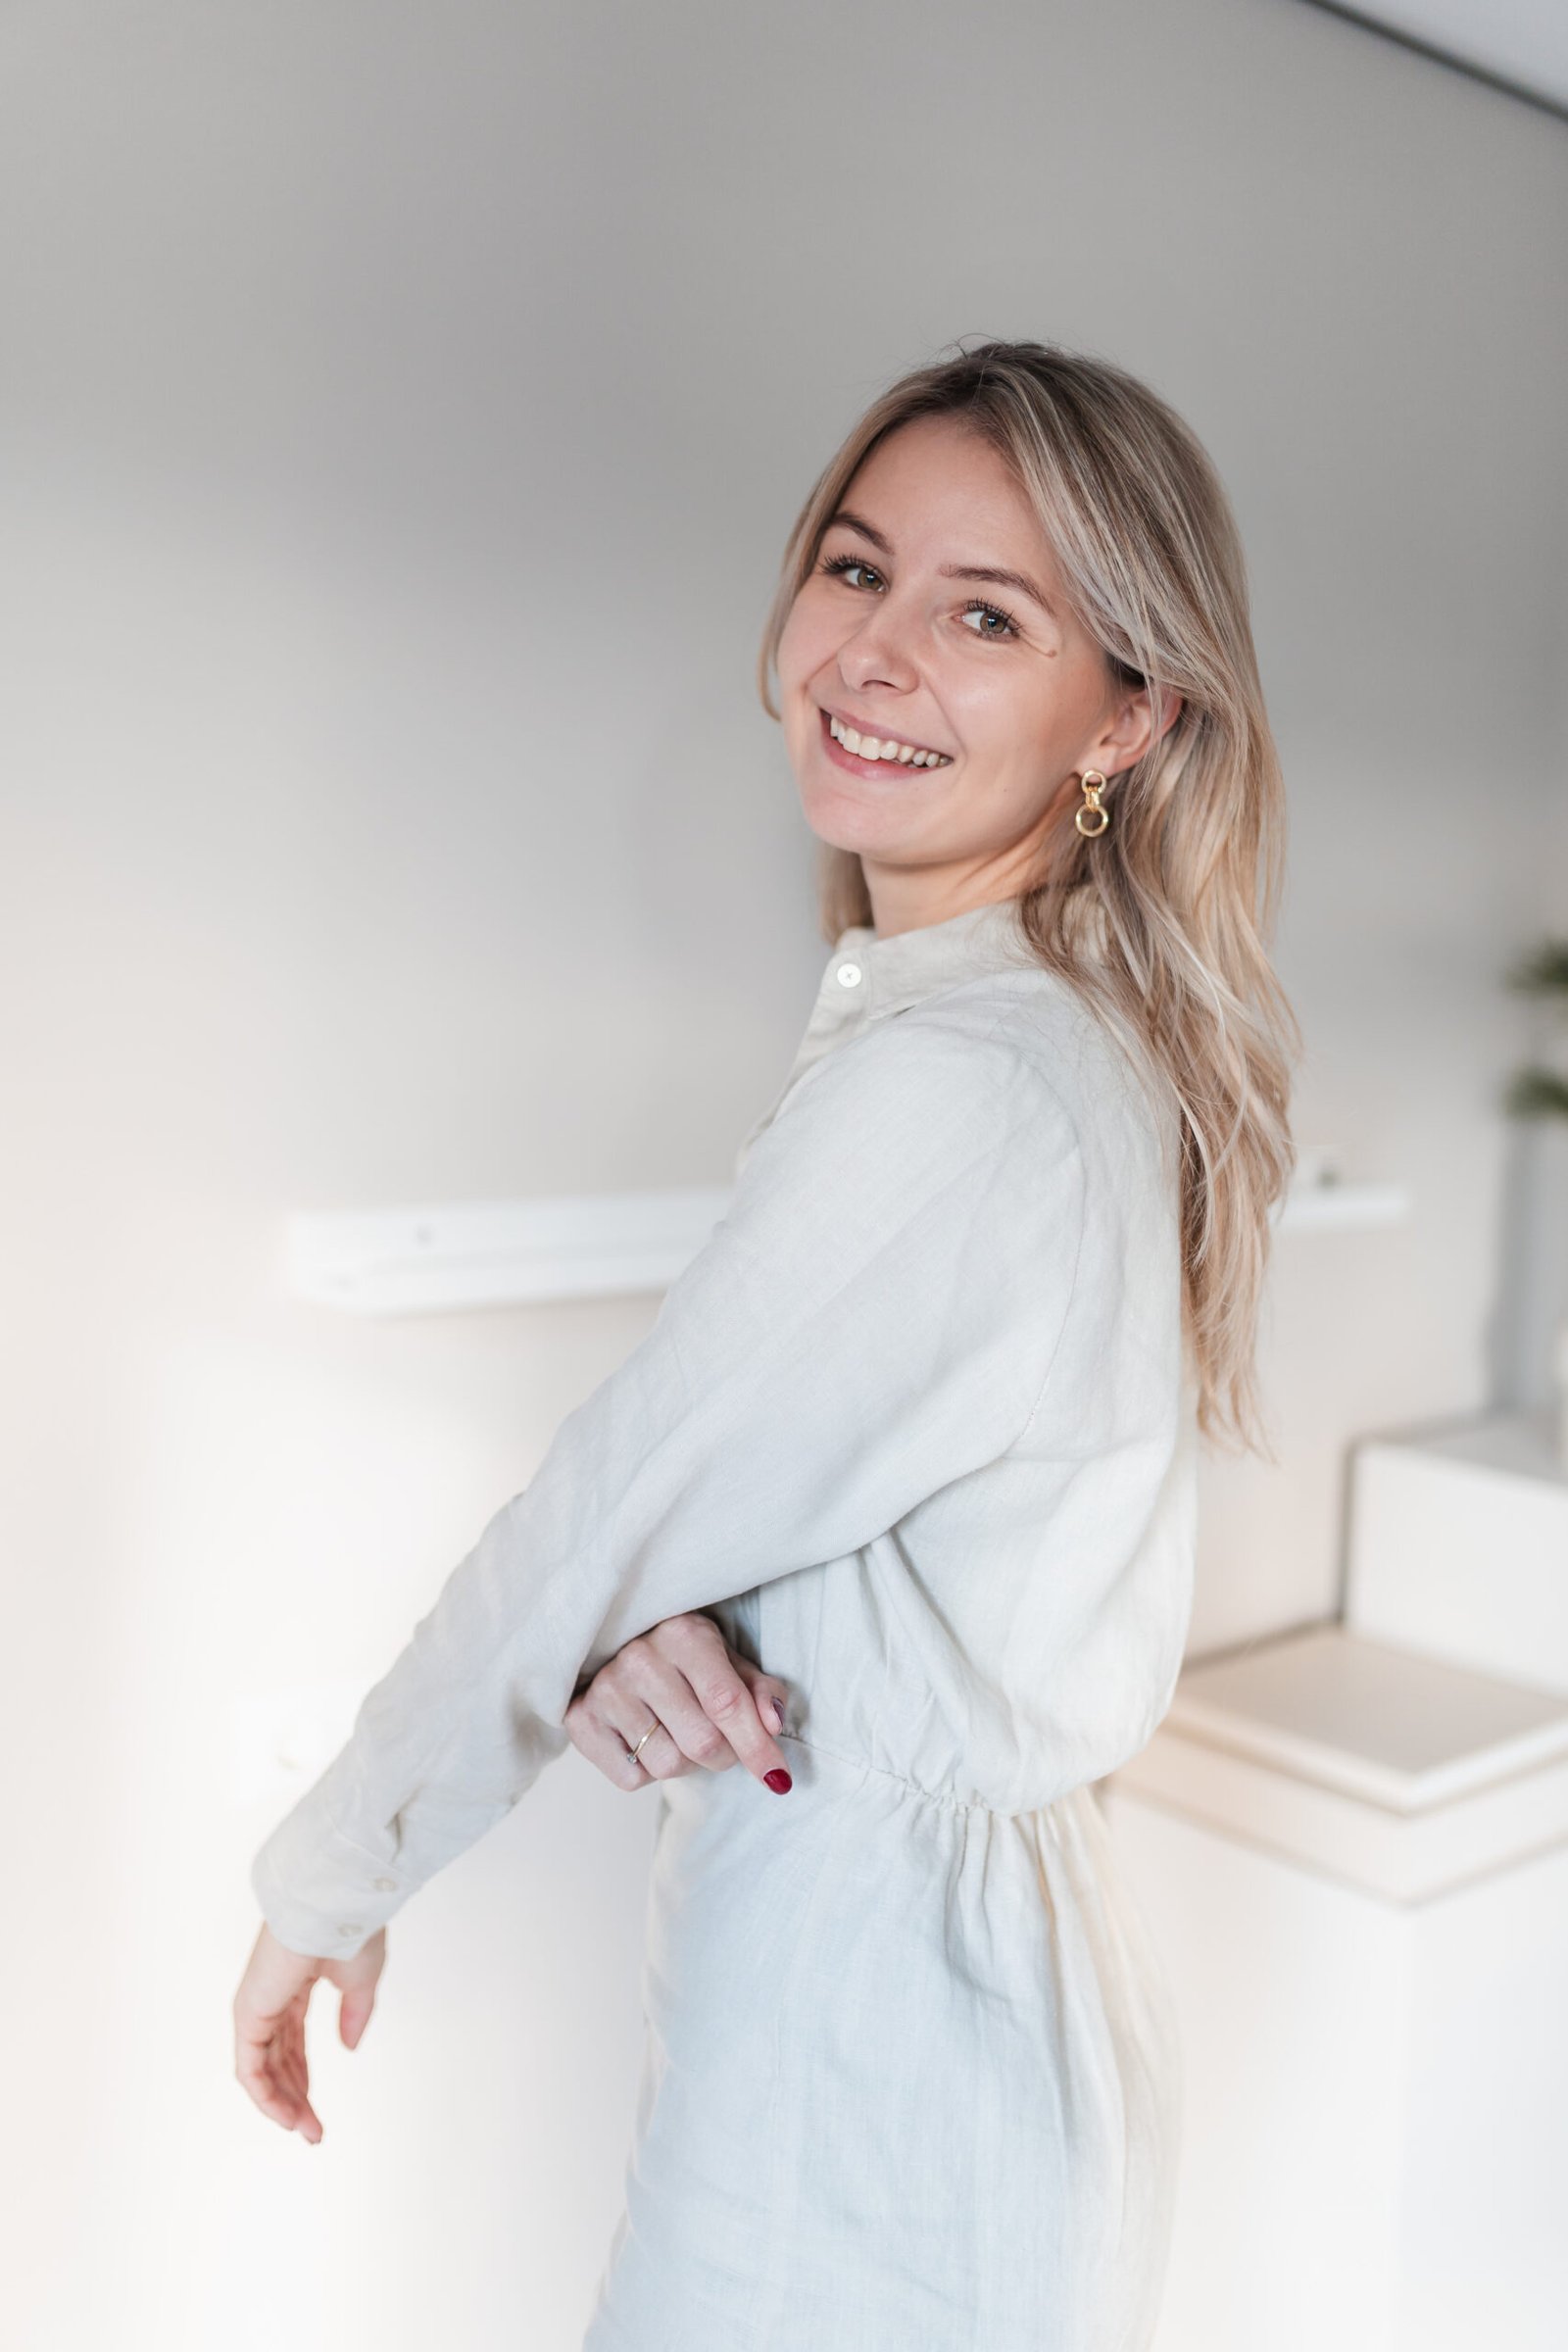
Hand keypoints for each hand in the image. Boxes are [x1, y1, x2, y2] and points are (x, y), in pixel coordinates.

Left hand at [233, 1918, 386, 2142]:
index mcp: (296, 1985)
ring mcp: (257, 2005)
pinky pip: (250, 2066)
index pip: (293, 2043)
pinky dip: (265, 2095)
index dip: (306, 2080)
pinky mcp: (249, 2012)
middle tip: (315, 2132)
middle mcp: (272, 1997)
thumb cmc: (351, 1931)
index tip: (320, 2114)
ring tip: (307, 2131)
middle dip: (296, 2099)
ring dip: (284, 2104)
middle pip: (279, 2061)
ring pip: (264, 2069)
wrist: (336, 1906)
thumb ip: (354, 2015)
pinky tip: (287, 2116)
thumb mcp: (361, 1982)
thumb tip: (348, 2048)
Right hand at [565, 1611, 793, 1795]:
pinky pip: (631, 1779)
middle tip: (720, 1744)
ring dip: (685, 1764)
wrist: (617, 1651)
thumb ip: (760, 1691)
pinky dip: (647, 1772)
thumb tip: (773, 1723)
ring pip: (668, 1765)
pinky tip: (644, 1740)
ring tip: (677, 1734)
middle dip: (723, 1756)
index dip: (757, 1747)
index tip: (778, 1779)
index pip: (726, 1703)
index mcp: (684, 1634)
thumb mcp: (730, 1663)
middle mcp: (640, 1657)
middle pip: (701, 1743)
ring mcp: (606, 1688)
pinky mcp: (580, 1719)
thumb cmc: (687, 1663)